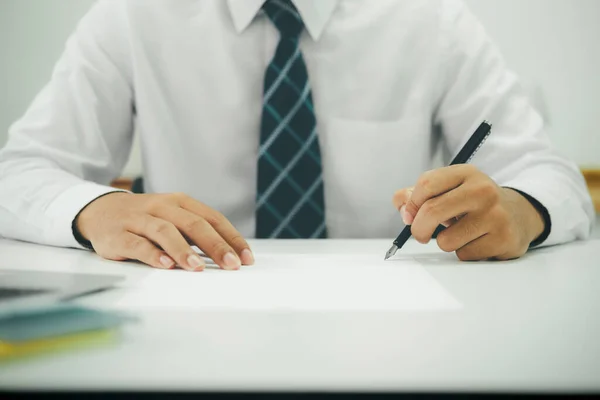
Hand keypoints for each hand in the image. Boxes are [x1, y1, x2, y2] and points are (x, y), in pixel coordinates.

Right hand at [76, 192, 253, 270]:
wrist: (99, 211)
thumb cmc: (146, 219)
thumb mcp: (173, 218)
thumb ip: (197, 233)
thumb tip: (230, 254)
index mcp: (180, 202)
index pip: (212, 218)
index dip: (231, 238)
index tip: (246, 258)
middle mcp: (162, 207)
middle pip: (194, 224)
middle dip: (215, 246)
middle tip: (231, 265)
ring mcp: (139, 220)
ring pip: (165, 232)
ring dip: (184, 250)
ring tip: (198, 267)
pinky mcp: (118, 235)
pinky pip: (137, 244)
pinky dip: (152, 254)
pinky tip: (165, 265)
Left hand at [392, 165, 544, 260]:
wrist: (518, 214)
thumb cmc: (472, 203)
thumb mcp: (449, 189)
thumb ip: (417, 194)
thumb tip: (402, 207)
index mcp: (466, 173)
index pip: (426, 184)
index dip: (411, 204)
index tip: (409, 216)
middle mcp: (482, 190)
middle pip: (432, 211)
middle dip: (418, 229)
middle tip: (420, 235)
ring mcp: (495, 214)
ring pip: (446, 240)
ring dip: (446, 242)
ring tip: (461, 233)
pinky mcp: (503, 238)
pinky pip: (464, 254)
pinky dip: (464, 252)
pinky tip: (478, 241)